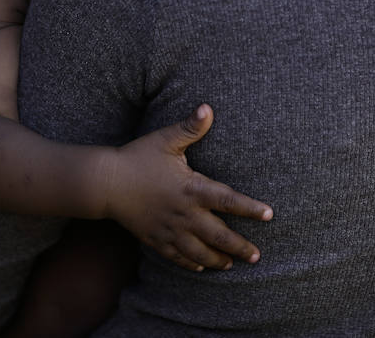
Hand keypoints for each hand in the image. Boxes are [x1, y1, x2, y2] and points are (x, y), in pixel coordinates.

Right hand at [101, 104, 272, 271]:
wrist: (105, 183)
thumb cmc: (136, 158)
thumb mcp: (164, 139)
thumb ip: (189, 127)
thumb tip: (208, 108)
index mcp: (191, 188)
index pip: (228, 200)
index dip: (250, 208)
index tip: (270, 215)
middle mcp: (184, 213)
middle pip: (219, 235)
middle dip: (240, 247)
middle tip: (256, 256)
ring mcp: (169, 230)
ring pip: (199, 251)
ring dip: (217, 260)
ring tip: (231, 264)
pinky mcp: (155, 239)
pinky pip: (176, 256)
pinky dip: (190, 263)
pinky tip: (200, 267)